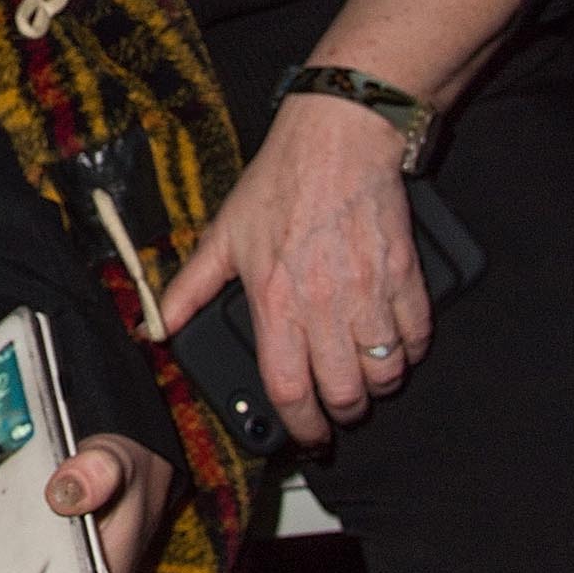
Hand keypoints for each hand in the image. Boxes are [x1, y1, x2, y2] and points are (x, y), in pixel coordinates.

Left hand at [159, 95, 433, 447]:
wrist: (337, 137)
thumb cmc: (280, 182)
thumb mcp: (224, 235)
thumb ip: (189, 288)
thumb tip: (157, 327)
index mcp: (277, 301)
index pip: (289, 390)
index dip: (299, 426)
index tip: (306, 435)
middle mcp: (324, 305)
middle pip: (343, 393)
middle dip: (342, 414)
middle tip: (338, 411)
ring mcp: (369, 292)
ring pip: (384, 372)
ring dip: (376, 387)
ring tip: (364, 381)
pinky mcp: (405, 275)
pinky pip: (416, 336)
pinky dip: (408, 353)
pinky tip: (394, 348)